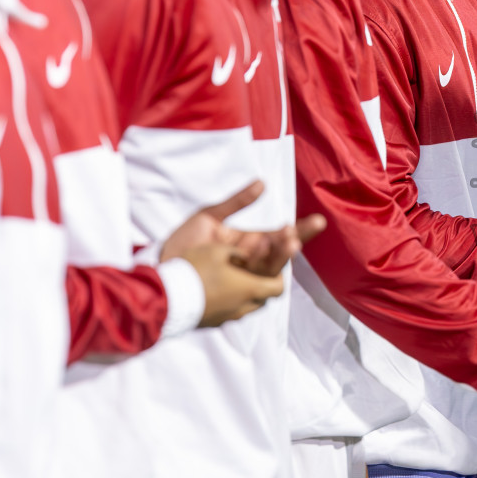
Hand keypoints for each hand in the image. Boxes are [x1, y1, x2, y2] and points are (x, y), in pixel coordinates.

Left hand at [162, 180, 326, 277]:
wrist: (158, 270)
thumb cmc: (181, 246)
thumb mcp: (208, 217)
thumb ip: (236, 202)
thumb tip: (263, 183)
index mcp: (249, 244)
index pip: (280, 236)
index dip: (300, 230)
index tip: (317, 221)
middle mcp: (251, 263)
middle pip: (281, 255)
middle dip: (291, 243)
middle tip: (295, 233)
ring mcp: (244, 280)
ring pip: (272, 270)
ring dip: (281, 256)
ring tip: (289, 242)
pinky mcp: (234, 294)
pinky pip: (256, 286)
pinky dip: (262, 272)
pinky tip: (263, 257)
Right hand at [183, 244, 286, 327]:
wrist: (165, 298)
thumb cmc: (193, 271)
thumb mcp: (218, 250)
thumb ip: (238, 253)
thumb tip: (244, 257)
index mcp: (250, 289)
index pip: (278, 287)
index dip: (279, 275)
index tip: (272, 265)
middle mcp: (243, 307)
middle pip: (264, 298)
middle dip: (262, 284)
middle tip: (253, 271)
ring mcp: (227, 318)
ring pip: (246, 306)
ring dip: (244, 293)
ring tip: (232, 279)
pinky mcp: (212, 323)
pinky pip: (228, 312)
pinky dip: (228, 301)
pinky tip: (215, 289)